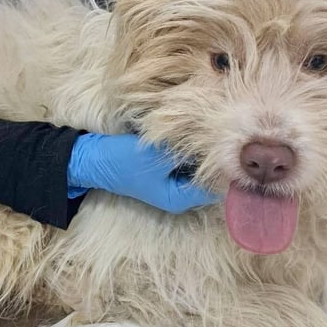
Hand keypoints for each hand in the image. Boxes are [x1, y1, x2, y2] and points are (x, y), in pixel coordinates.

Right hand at [67, 133, 221, 212]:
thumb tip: (217, 146)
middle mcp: (180, 194)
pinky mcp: (166, 168)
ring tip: (212, 128)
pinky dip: (189, 147)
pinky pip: (185, 159)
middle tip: (225, 132)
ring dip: (201, 150)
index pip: (215, 187)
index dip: (225, 167)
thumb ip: (187, 154)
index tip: (233, 146)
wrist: (93, 157)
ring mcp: (172, 181)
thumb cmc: (123, 160)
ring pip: (197, 165)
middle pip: (208, 176)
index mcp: (180, 199)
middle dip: (214, 157)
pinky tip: (195, 130)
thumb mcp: (157, 156)